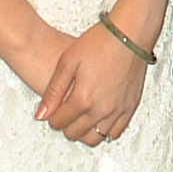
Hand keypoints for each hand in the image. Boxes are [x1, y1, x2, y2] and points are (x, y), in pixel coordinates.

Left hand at [36, 20, 148, 146]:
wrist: (130, 33)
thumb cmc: (100, 42)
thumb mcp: (68, 61)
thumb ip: (53, 91)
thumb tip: (41, 115)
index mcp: (83, 98)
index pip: (59, 123)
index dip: (52, 116)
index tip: (53, 108)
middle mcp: (101, 109)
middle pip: (75, 133)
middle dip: (66, 124)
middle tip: (65, 110)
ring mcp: (118, 110)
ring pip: (95, 138)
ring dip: (83, 131)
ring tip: (80, 116)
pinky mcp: (131, 107)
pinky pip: (115, 133)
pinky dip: (104, 130)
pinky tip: (98, 118)